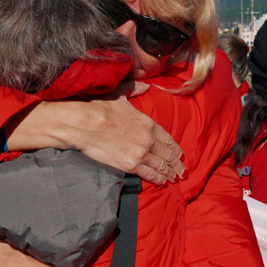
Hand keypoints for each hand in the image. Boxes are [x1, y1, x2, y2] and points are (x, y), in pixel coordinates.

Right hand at [6, 97, 185, 184]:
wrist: (84, 122)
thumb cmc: (99, 106)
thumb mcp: (120, 94)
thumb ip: (135, 89)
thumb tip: (145, 84)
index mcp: (148, 122)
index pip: (167, 138)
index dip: (175, 147)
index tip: (179, 153)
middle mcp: (149, 139)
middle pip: (167, 154)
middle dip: (176, 163)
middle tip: (182, 170)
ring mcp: (141, 153)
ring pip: (161, 165)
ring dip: (170, 172)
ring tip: (176, 178)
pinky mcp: (130, 165)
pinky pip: (149, 174)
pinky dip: (158, 179)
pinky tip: (163, 182)